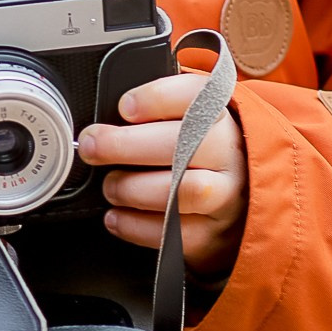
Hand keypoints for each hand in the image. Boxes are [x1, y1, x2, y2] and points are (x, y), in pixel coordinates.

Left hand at [77, 73, 246, 282]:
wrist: (238, 200)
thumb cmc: (199, 152)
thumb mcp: (188, 119)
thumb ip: (156, 110)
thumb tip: (108, 110)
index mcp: (220, 116)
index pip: (196, 95)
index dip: (157, 99)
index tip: (125, 107)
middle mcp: (229, 153)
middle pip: (181, 144)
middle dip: (126, 145)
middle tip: (94, 147)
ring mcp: (226, 195)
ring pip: (183, 191)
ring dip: (133, 189)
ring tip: (111, 186)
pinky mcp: (214, 234)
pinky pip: (175, 235)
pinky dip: (136, 226)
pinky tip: (117, 216)